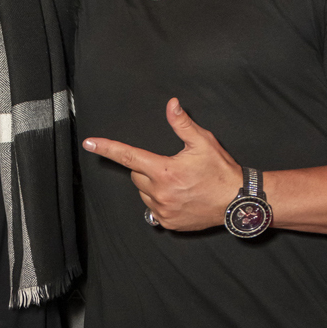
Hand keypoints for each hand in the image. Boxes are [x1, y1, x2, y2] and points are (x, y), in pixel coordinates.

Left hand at [83, 98, 242, 231]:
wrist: (237, 202)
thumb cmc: (221, 171)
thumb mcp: (203, 142)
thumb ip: (182, 124)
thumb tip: (171, 105)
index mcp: (164, 170)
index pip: (128, 156)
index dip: (107, 148)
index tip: (90, 143)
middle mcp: (159, 192)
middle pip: (136, 174)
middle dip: (145, 168)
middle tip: (169, 167)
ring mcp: (162, 210)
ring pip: (143, 192)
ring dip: (152, 186)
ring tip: (178, 183)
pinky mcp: (168, 223)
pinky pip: (153, 209)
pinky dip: (160, 202)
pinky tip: (179, 197)